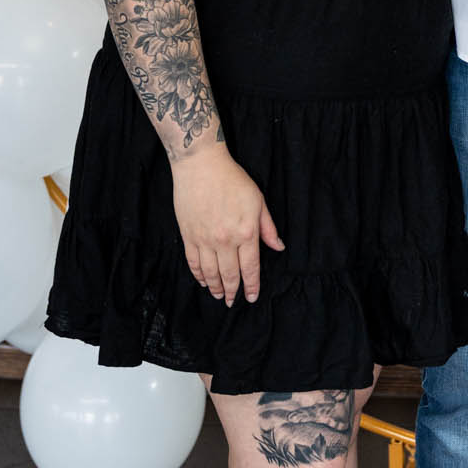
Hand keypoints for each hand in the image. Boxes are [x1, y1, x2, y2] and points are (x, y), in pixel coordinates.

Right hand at [172, 149, 284, 304]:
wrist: (201, 165)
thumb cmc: (233, 179)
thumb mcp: (258, 200)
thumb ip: (267, 227)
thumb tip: (278, 247)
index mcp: (246, 232)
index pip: (250, 267)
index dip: (252, 285)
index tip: (251, 297)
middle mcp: (225, 240)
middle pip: (230, 275)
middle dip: (233, 291)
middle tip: (233, 301)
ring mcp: (205, 239)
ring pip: (210, 273)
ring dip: (215, 287)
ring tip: (218, 295)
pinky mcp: (189, 235)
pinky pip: (193, 262)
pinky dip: (198, 275)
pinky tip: (202, 281)